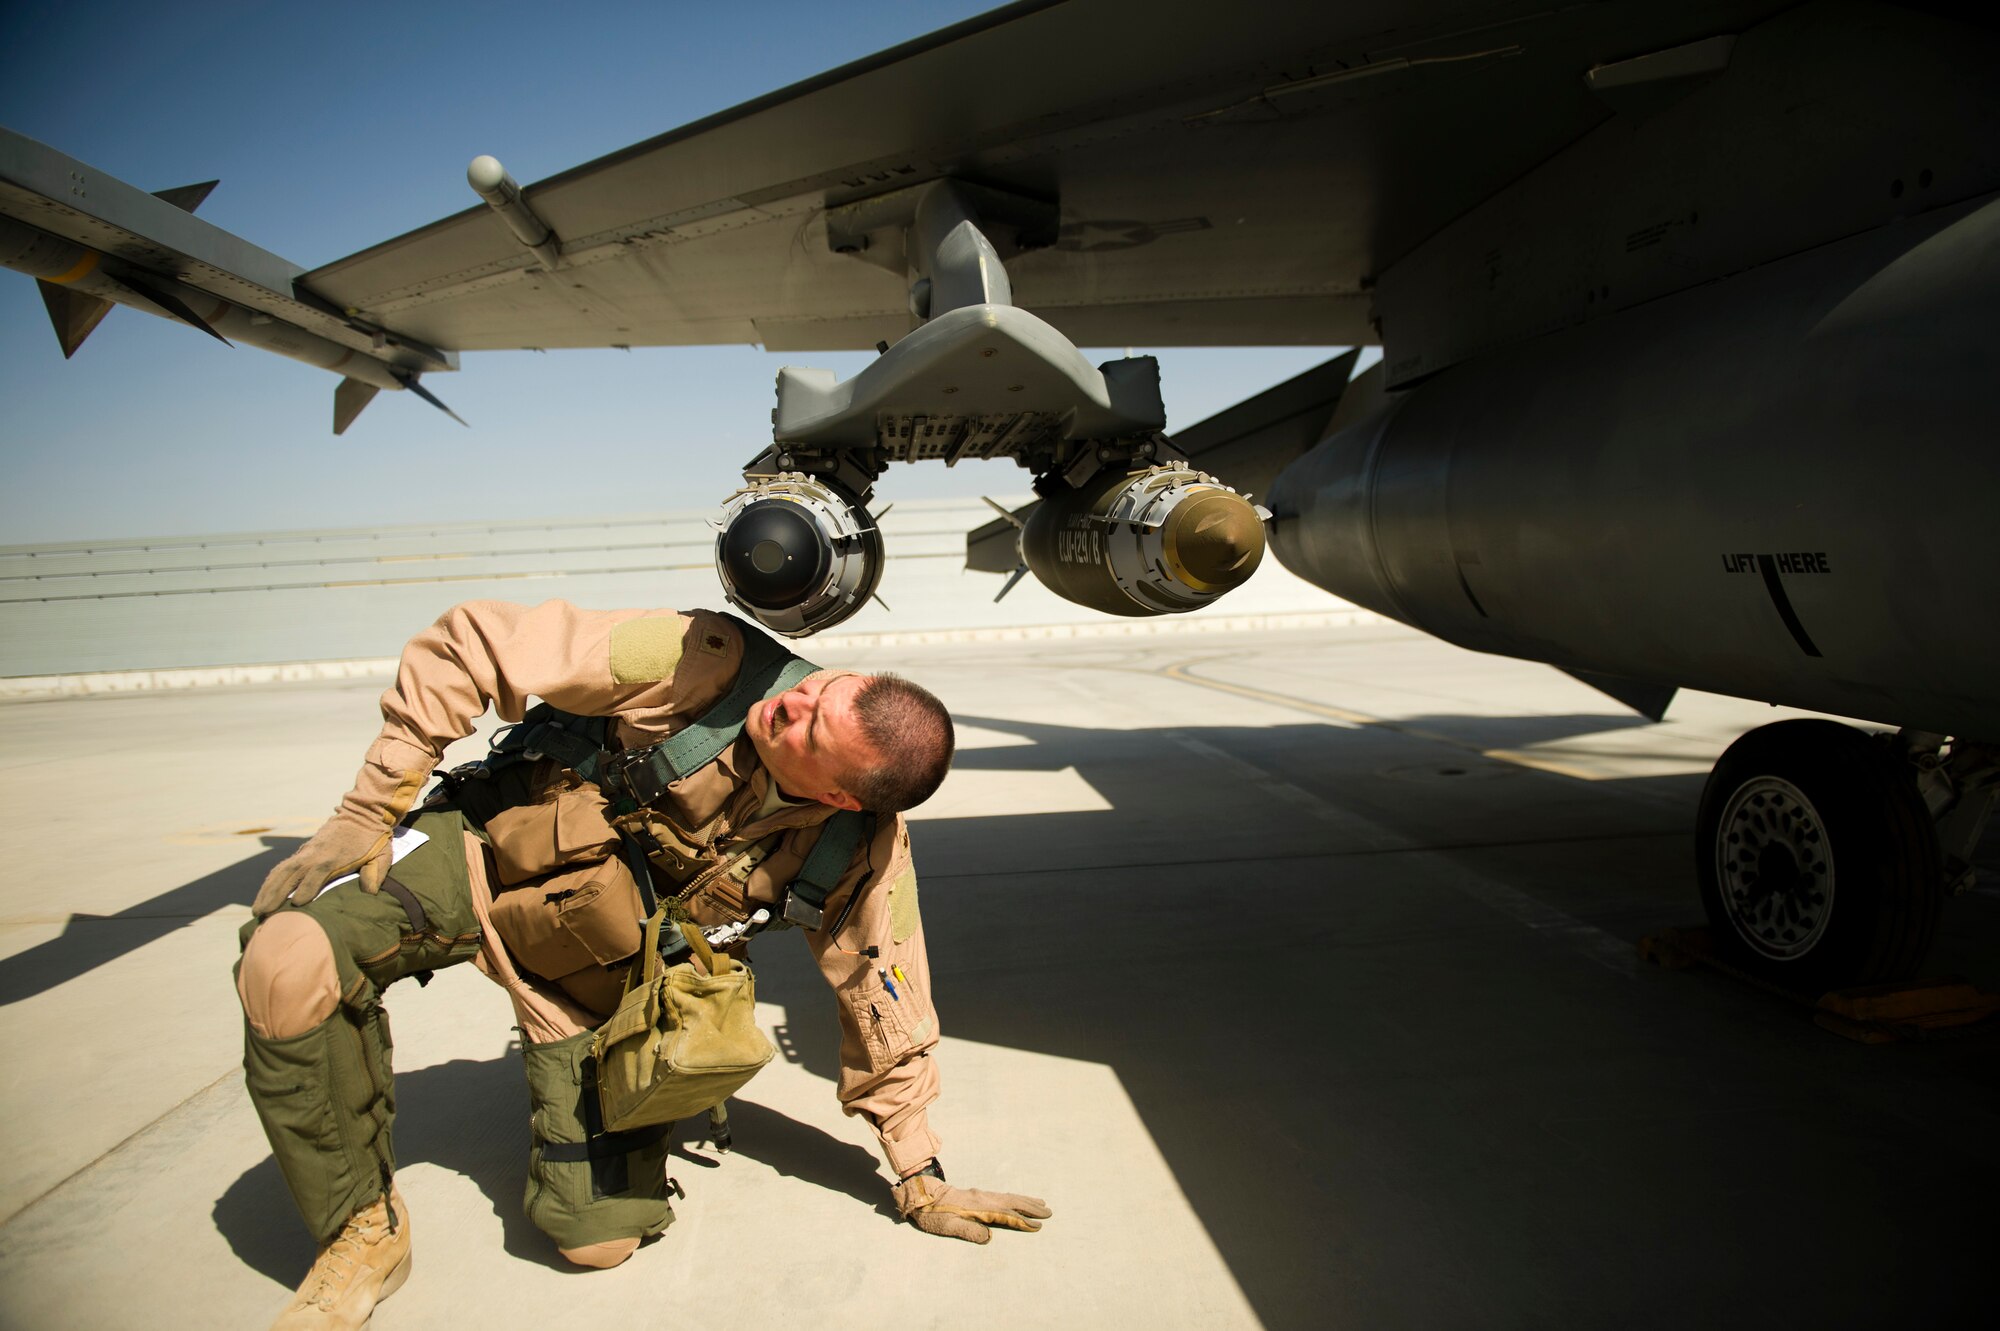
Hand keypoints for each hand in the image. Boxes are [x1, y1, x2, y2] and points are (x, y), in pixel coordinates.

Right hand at [253, 811, 392, 916]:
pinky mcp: (303, 851)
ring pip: (282, 871)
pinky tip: (263, 893)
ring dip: (267, 890)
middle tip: (263, 914)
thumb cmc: (374, 838)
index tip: (297, 904)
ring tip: (257, 910)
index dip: (307, 888)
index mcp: (334, 857)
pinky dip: (271, 880)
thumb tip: (370, 892)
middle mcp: (315, 854)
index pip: (317, 875)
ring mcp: (307, 852)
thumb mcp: (382, 855)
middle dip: (276, 894)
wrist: (363, 812)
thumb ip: (375, 873)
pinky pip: (282, 866)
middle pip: (291, 875)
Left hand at [892, 1168, 1049, 1244]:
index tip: (1037, 1225)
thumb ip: (968, 1231)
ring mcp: (980, 1195)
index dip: (1021, 1221)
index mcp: (977, 1206)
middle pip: (1011, 1202)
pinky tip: (1019, 1201)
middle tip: (1049, 1212)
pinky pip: (1002, 1196)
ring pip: (1008, 1197)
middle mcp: (982, 1198)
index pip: (1005, 1214)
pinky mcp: (978, 1196)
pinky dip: (1015, 1198)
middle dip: (1031, 1207)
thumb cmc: (931, 1213)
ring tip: (1041, 1204)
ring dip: (1025, 1201)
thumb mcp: (946, 1226)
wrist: (920, 1194)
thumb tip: (989, 1237)